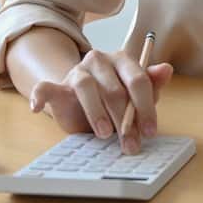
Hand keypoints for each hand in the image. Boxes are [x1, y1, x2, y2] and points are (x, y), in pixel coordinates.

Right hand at [28, 49, 173, 154]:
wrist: (84, 100)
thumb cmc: (115, 97)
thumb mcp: (136, 94)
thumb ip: (152, 84)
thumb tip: (166, 69)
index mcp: (123, 59)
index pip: (138, 80)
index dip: (145, 107)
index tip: (149, 132)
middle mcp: (99, 60)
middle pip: (114, 88)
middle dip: (124, 119)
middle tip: (129, 144)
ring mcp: (76, 72)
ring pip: (85, 86)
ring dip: (96, 112)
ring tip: (104, 134)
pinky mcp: (57, 86)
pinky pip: (45, 87)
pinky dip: (40, 95)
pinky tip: (36, 108)